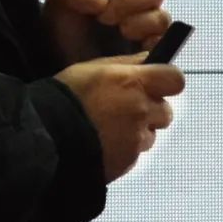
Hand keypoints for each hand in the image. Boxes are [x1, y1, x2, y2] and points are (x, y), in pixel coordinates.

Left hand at [42, 0, 171, 68]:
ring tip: (120, 30)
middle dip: (131, 1)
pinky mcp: (149, 50)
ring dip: (141, 22)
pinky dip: (152, 41)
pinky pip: (163, 42)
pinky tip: (136, 44)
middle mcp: (138, 2)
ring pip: (161, 17)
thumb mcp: (59, 2)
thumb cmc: (64, 26)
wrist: (60, 59)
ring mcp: (146, 27)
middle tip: (106, 15)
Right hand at [53, 53, 184, 182]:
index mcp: (134, 83)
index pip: (175, 79)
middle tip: (127, 109)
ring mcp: (137, 138)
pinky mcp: (129, 161)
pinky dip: (125, 149)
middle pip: (165, 110)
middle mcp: (141, 110)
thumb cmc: (67, 96)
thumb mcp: (92, 68)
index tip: (154, 83)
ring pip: (151, 134)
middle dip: (151, 110)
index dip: (166, 81)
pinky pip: (135, 153)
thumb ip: (125, 65)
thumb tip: (150, 60)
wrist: (48, 136)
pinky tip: (104, 144)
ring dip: (138, 131)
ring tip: (111, 129)